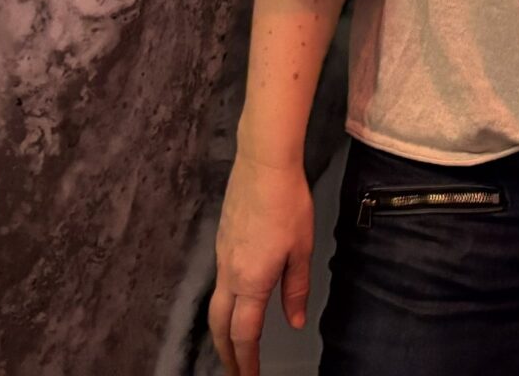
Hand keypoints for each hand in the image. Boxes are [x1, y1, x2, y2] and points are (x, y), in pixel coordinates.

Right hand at [208, 151, 315, 374]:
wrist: (263, 162)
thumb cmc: (287, 204)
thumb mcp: (302, 250)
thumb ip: (296, 290)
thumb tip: (293, 321)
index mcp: (251, 280)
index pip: (244, 333)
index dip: (246, 361)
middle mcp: (229, 272)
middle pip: (220, 324)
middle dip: (226, 352)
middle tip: (236, 371)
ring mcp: (222, 255)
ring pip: (216, 303)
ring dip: (223, 329)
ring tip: (235, 344)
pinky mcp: (222, 240)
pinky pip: (219, 281)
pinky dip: (224, 304)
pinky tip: (237, 302)